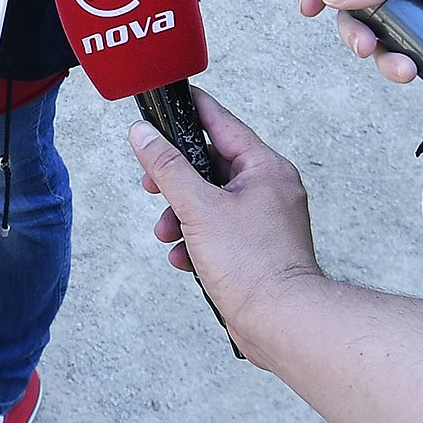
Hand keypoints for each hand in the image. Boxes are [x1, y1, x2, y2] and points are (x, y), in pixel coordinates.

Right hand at [127, 90, 321, 364]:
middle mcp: (270, 189)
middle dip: (176, 182)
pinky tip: (184, 259)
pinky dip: (196, 241)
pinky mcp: (256, 249)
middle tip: (151, 185)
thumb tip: (142, 133)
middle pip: (211, 166)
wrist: (280, 322)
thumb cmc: (251, 264)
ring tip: (167, 234)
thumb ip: (167, 167)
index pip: (222, 124)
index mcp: (265, 169)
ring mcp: (265, 220)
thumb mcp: (198, 207)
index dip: (191, 111)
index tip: (167, 100)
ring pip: (210, 202)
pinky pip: (218, 231)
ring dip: (181, 216)